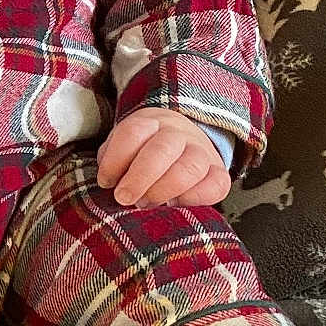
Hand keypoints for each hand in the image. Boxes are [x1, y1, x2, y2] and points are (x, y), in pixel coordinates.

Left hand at [95, 107, 231, 207]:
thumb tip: (109, 182)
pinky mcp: (219, 173)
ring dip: (163, 190)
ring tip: (145, 202)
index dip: (115, 160)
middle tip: (124, 198)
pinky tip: (174, 203)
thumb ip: (113, 161)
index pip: (133, 133)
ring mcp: (202, 151)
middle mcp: (178, 133)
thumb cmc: (142, 151)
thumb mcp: (122, 148)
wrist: (182, 142)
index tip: (106, 181)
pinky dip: (194, 198)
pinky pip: (215, 185)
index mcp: (150, 122)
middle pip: (162, 150)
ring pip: (190, 168)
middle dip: (139, 178)